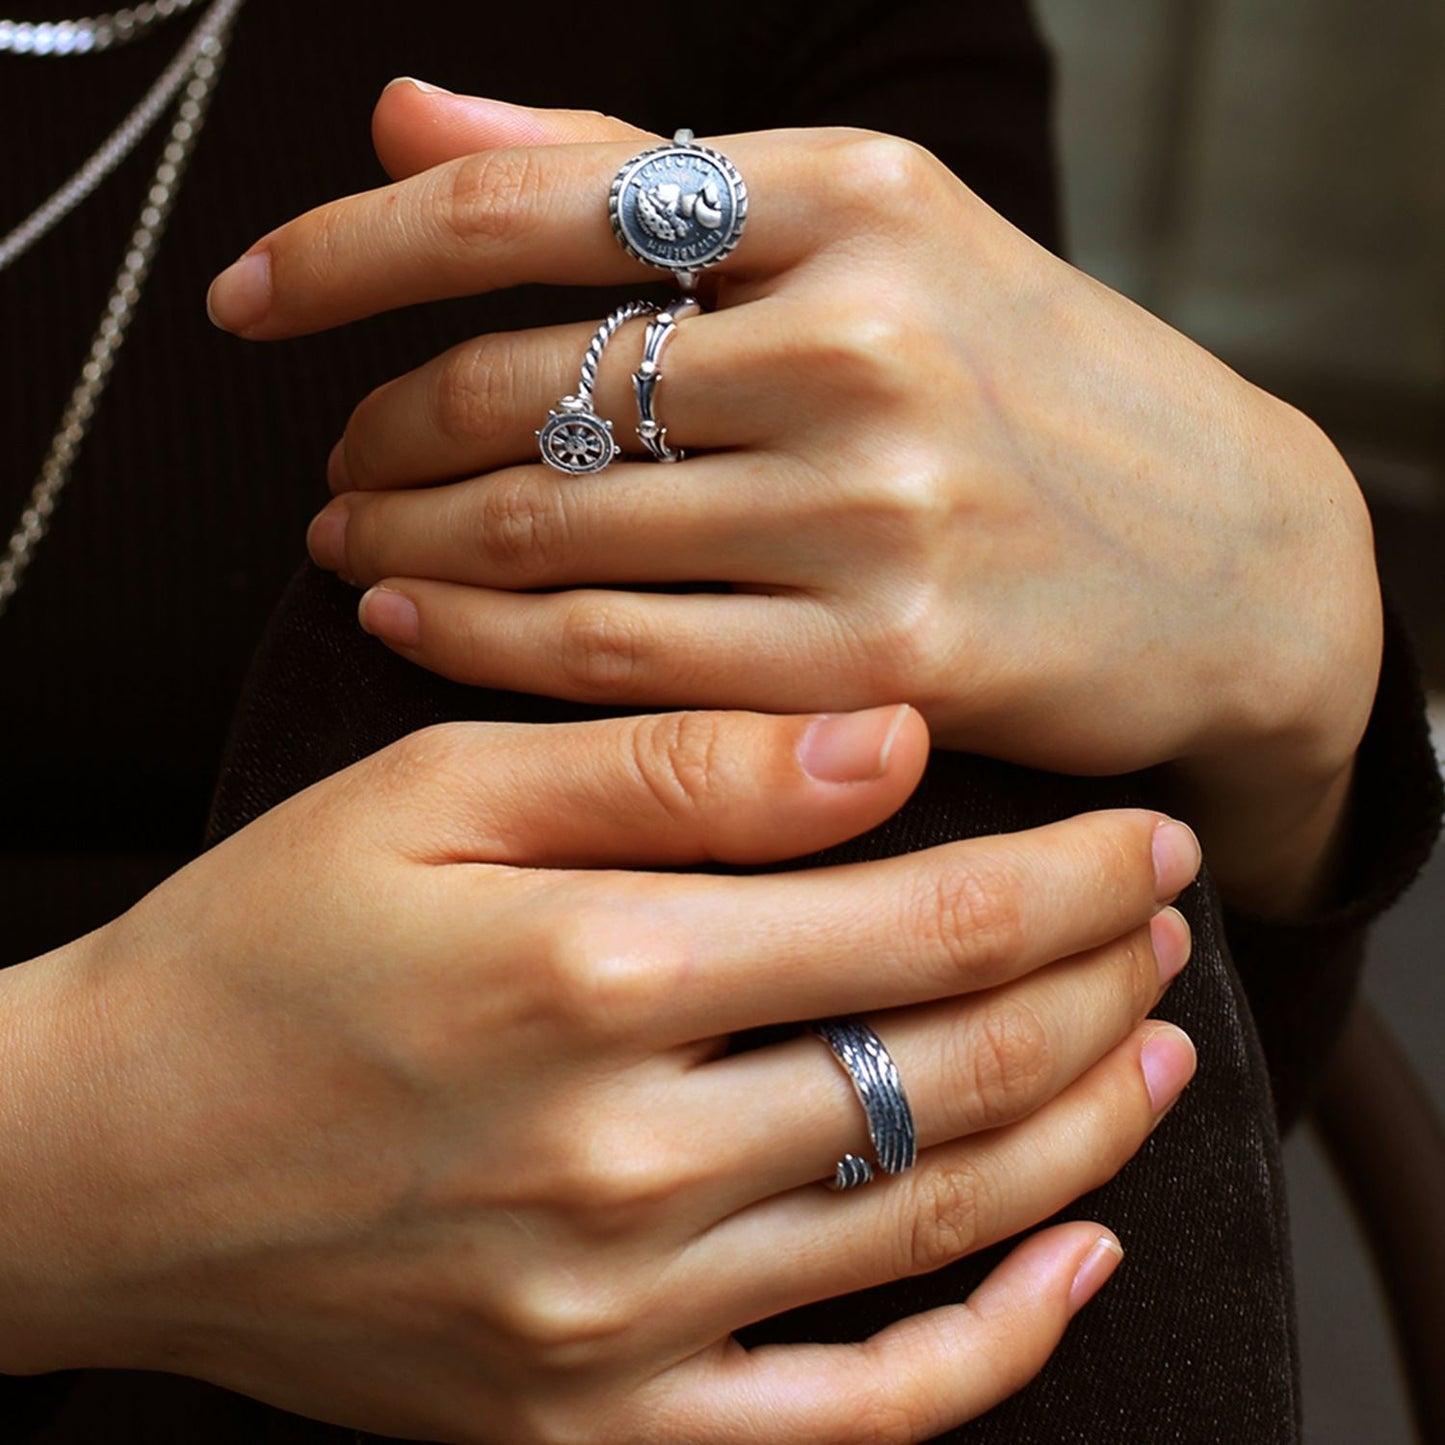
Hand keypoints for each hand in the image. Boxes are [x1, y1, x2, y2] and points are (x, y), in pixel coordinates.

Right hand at [0, 706, 1196, 1443]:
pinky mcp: (594, 1419)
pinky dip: (990, 1348)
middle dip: (1096, 981)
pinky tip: (1074, 1264)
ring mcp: (619, 1317)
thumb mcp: (439, 792)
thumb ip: (674, 764)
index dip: (1066, 874)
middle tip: (1163, 924)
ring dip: (1085, 1131)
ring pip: (937, 1224)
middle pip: (958, 1065)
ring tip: (1158, 1053)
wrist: (105, 1161)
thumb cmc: (265, 944)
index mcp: (592, 974)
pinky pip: (854, 1419)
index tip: (1135, 837)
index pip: (925, 918)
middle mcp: (626, 1161)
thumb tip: (885, 744)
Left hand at [208, 86, 1380, 913]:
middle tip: (332, 468)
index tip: (253, 303)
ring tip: (354, 548)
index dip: (347, 250)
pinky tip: (419, 627)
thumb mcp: (881, 232)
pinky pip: (618, 657)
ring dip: (410, 544)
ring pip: (551, 535)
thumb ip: (643, 169)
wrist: (1238, 565)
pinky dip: (484, 644)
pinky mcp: (883, 668)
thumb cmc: (1042, 392)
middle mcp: (866, 346)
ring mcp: (878, 516)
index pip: (533, 204)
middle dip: (377, 433)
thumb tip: (412, 124)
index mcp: (859, 201)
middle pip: (518, 390)